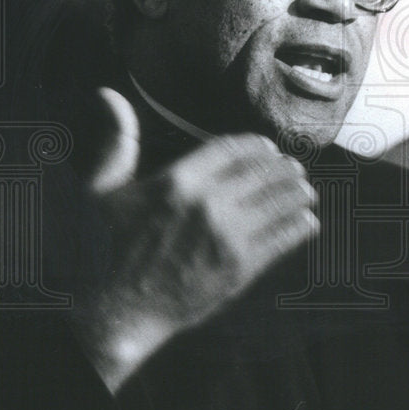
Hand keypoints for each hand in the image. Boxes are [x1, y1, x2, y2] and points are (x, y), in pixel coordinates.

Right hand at [74, 87, 318, 392]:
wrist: (116, 314)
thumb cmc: (104, 252)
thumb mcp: (102, 191)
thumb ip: (117, 142)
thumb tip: (110, 95)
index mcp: (178, 180)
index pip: (236, 149)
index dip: (259, 147)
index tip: (269, 149)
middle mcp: (208, 204)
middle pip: (266, 172)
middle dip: (286, 169)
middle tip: (295, 170)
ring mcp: (228, 236)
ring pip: (281, 202)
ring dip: (299, 194)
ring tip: (305, 192)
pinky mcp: (242, 268)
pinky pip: (285, 237)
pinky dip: (301, 226)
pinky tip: (306, 222)